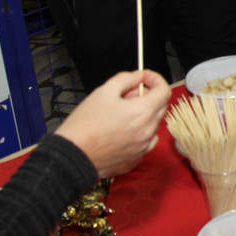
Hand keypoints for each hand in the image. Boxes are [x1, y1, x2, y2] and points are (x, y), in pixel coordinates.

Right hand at [55, 70, 170, 178]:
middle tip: (126, 95)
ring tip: (120, 114)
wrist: (71, 155)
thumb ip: (127, 79)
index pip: (164, 91)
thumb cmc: (84, 125)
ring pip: (153, 123)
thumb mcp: (104, 91)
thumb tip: (139, 76)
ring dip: (143, 114)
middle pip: (160, 106)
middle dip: (148, 96)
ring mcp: (143, 146)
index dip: (155, 80)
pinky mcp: (136, 158)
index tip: (144, 78)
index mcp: (143, 112)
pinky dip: (139, 132)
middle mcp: (148, 130)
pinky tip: (121, 130)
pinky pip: (146, 140)